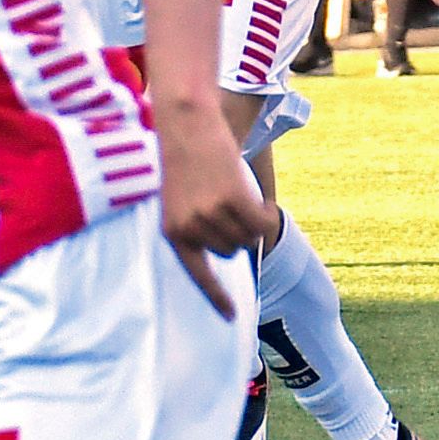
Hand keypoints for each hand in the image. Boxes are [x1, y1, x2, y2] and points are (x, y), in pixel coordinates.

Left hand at [153, 103, 268, 314]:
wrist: (185, 121)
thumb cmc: (184, 156)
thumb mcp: (180, 198)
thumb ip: (198, 224)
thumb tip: (236, 249)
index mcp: (172, 232)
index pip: (197, 274)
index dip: (215, 297)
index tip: (230, 317)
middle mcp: (190, 228)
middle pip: (231, 251)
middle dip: (238, 233)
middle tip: (232, 206)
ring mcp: (210, 215)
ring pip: (247, 237)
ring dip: (253, 221)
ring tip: (241, 196)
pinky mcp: (232, 199)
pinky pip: (261, 222)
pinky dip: (266, 214)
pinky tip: (260, 201)